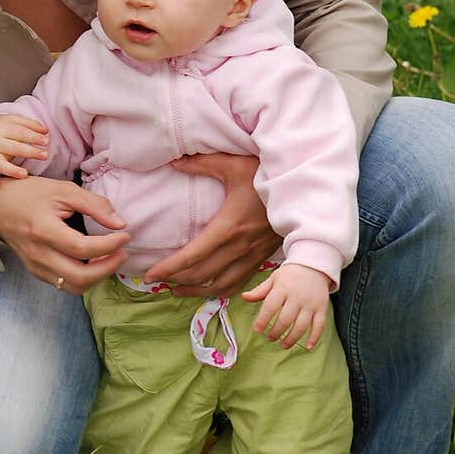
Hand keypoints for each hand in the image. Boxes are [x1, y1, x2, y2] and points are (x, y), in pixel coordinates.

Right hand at [0, 114, 49, 186]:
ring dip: (13, 170)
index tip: (46, 141)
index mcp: (4, 127)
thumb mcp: (18, 121)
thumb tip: (45, 131)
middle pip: (14, 147)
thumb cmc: (8, 128)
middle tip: (45, 155)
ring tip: (25, 174)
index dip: (34, 137)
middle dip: (31, 152)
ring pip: (1, 163)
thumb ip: (32, 124)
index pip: (21, 132)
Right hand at [0, 175, 128, 294]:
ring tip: (110, 258)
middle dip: (108, 268)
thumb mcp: (62, 189)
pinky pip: (64, 284)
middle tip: (122, 252)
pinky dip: (83, 278)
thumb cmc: (28, 193)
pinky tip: (93, 262)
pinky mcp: (36, 271)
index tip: (125, 235)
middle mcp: (39, 254)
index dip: (110, 245)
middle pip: (80, 277)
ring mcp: (36, 266)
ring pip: (74, 286)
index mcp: (44, 230)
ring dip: (97, 277)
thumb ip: (94, 204)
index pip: (83, 248)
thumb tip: (120, 223)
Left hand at [144, 152, 280, 297]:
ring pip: (221, 286)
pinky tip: (208, 288)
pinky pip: (238, 284)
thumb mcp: (234, 164)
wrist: (304, 191)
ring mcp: (253, 256)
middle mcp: (240, 247)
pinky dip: (219, 291)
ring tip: (176, 290)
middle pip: (202, 275)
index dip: (169, 268)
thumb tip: (175, 162)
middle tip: (155, 281)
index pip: (193, 256)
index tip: (150, 274)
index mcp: (229, 227)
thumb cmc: (268, 176)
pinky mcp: (262, 258)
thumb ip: (203, 163)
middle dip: (176, 280)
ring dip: (196, 291)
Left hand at [242, 264, 330, 349]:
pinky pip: (319, 326)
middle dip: (276, 332)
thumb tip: (244, 297)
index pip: (270, 306)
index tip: (257, 330)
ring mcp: (311, 303)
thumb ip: (260, 291)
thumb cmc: (290, 274)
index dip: (262, 320)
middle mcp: (297, 297)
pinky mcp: (322, 308)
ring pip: (301, 326)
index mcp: (283, 288)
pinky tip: (307, 347)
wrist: (314, 266)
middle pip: (286, 319)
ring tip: (283, 344)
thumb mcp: (274, 279)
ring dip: (291, 339)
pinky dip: (314, 338)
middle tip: (270, 338)